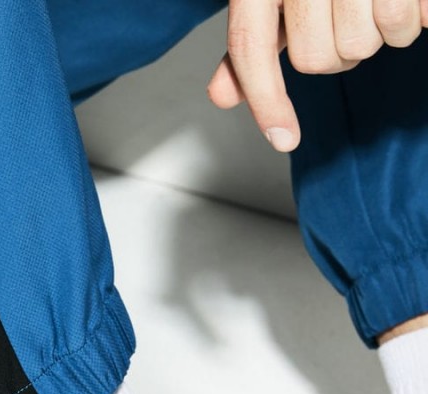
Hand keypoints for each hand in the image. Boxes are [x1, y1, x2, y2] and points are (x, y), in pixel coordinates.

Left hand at [207, 0, 426, 151]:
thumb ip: (255, 42)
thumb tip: (221, 97)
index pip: (250, 47)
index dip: (266, 100)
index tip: (284, 140)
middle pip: (315, 59)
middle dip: (339, 54)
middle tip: (352, 17)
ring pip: (360, 47)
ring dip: (381, 35)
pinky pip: (403, 23)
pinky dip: (414, 19)